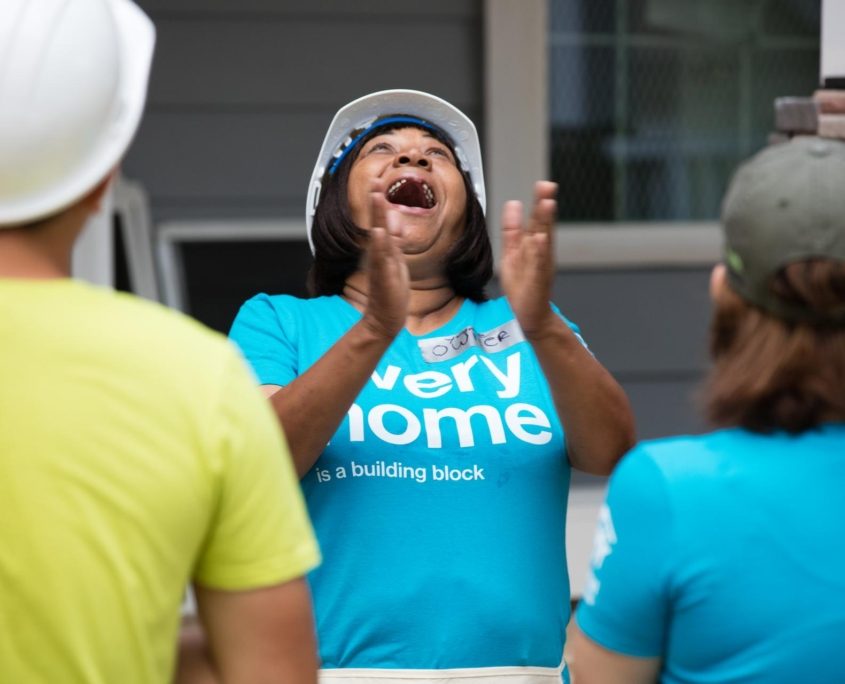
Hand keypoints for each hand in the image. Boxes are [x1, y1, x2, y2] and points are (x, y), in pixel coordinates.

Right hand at [361, 186, 408, 338]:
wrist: (384, 317)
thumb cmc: (390, 290)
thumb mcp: (395, 259)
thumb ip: (395, 239)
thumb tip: (394, 217)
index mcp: (383, 249)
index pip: (380, 220)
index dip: (379, 201)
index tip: (378, 181)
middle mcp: (379, 253)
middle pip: (377, 222)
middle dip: (376, 202)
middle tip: (375, 181)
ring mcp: (381, 264)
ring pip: (380, 236)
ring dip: (378, 216)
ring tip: (377, 197)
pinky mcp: (384, 276)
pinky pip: (382, 258)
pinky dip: (380, 245)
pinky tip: (379, 233)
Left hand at [499, 181, 557, 338]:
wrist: (530, 315)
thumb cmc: (522, 286)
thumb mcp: (512, 253)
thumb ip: (512, 230)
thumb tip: (512, 204)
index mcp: (534, 246)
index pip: (538, 220)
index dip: (540, 202)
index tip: (543, 184)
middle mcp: (541, 253)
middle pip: (544, 226)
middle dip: (545, 206)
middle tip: (548, 187)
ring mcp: (541, 266)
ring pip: (543, 241)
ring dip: (546, 223)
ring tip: (547, 204)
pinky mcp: (537, 280)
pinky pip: (538, 264)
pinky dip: (539, 251)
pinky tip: (540, 239)